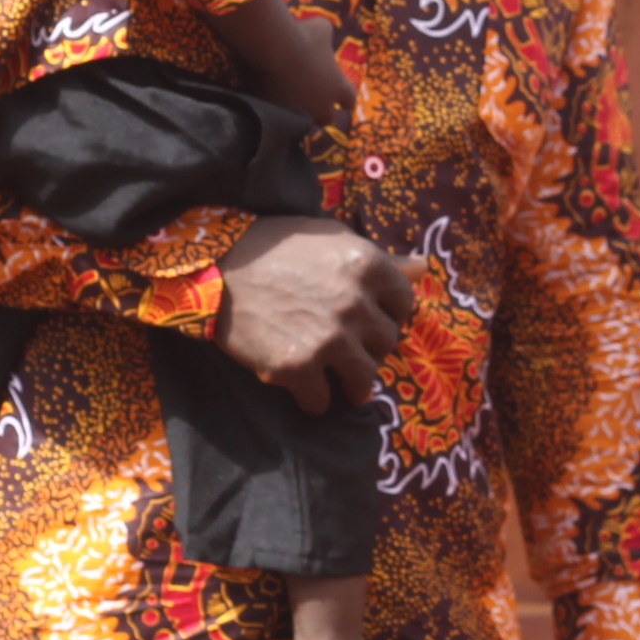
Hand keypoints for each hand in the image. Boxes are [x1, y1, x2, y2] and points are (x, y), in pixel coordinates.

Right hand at [210, 216, 417, 413]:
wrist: (214, 265)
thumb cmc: (275, 246)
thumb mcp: (332, 239)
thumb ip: (382, 260)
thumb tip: (425, 268)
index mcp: (367, 267)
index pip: (405, 304)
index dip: (389, 314)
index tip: (372, 321)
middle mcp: (355, 304)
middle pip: (386, 344)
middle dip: (369, 347)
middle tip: (346, 347)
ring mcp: (328, 339)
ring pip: (364, 380)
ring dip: (351, 383)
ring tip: (336, 380)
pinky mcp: (296, 367)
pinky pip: (321, 400)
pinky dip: (312, 398)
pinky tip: (301, 386)